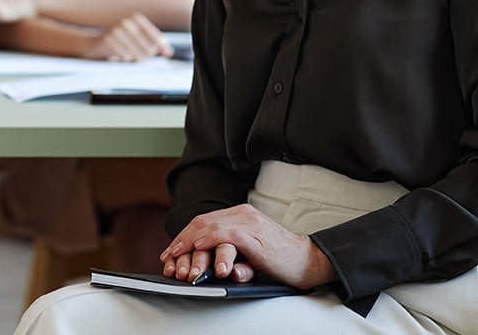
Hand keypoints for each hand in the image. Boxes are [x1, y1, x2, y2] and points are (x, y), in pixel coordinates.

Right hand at [81, 13, 172, 61]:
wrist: (93, 44)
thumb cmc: (118, 43)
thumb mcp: (137, 40)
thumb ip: (154, 44)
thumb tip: (168, 51)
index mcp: (136, 19)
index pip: (155, 37)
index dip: (160, 47)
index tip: (162, 53)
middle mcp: (127, 22)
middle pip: (148, 47)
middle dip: (146, 56)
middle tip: (140, 57)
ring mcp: (117, 30)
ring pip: (138, 53)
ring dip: (136, 59)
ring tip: (131, 58)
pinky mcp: (108, 40)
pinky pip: (125, 56)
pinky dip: (125, 60)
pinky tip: (121, 57)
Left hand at [158, 204, 336, 288]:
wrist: (309, 260)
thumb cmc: (280, 259)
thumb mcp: (250, 251)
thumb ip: (230, 249)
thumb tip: (206, 263)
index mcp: (240, 214)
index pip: (205, 221)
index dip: (185, 235)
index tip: (171, 251)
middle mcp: (242, 213)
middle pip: (202, 222)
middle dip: (181, 240)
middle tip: (168, 256)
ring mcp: (248, 222)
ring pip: (210, 227)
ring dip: (190, 243)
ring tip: (177, 256)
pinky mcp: (254, 234)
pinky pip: (225, 234)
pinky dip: (208, 241)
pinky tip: (197, 249)